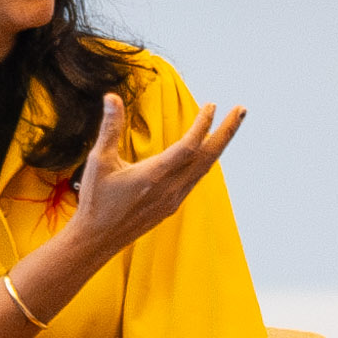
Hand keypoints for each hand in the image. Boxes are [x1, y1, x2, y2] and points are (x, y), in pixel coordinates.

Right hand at [60, 89, 245, 262]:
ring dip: (218, 146)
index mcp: (154, 175)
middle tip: (241, 110)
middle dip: (227, 132)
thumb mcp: (99, 161)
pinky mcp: (170, 206)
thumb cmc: (95, 201)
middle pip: (208, 157)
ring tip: (228, 126)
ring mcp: (173, 199)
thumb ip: (110, 128)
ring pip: (204, 169)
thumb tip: (111, 97)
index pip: (189, 146)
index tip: (212, 106)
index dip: (203, 124)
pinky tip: (205, 153)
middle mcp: (170, 189)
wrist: (96, 240)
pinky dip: (205, 161)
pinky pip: (195, 180)